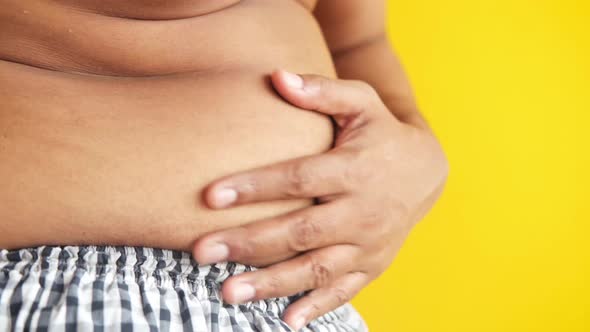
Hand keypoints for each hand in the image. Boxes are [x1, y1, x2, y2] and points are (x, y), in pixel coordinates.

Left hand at [193, 70, 447, 329]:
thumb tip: (277, 77)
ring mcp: (369, 244)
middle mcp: (363, 211)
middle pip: (300, 231)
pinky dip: (316, 307)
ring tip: (227, 294)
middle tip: (202, 252)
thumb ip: (323, 92)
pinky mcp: (373, 265)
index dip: (256, 186)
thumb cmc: (382, 134)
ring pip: (316, 269)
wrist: (427, 172)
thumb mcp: (362, 103)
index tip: (210, 196)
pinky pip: (344, 291)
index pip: (299, 179)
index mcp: (355, 169)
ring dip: (271, 284)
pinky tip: (285, 320)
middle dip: (249, 243)